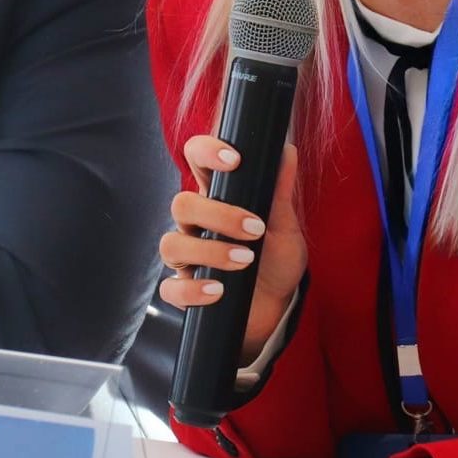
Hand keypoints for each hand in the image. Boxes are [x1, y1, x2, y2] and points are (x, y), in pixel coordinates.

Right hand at [159, 137, 306, 361]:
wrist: (278, 306)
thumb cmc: (277, 260)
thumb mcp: (286, 226)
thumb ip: (281, 192)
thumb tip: (287, 151)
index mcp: (218, 198)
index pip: (196, 161)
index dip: (206, 152)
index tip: (233, 160)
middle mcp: (196, 224)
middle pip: (182, 203)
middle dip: (219, 215)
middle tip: (255, 229)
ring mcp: (188, 258)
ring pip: (172, 244)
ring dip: (210, 252)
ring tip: (245, 261)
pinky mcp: (185, 291)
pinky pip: (170, 289)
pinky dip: (192, 290)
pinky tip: (218, 291)